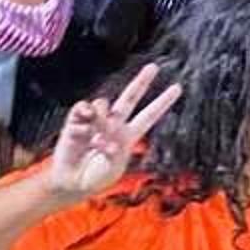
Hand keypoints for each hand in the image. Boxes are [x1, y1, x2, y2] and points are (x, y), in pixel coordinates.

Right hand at [45, 63, 185, 200]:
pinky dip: (84, 114)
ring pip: (103, 103)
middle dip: (142, 81)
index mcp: (128, 136)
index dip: (162, 102)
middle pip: (130, 97)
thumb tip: (102, 135)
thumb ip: (111, 152)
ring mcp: (95, 121)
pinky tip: (84, 126)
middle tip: (154, 67)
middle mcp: (114, 124)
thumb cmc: (95, 178)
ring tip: (95, 141)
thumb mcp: (111, 169)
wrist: (72, 183)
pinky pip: (82, 108)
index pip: (149, 115)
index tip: (177, 88)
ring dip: (101, 118)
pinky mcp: (76, 122)